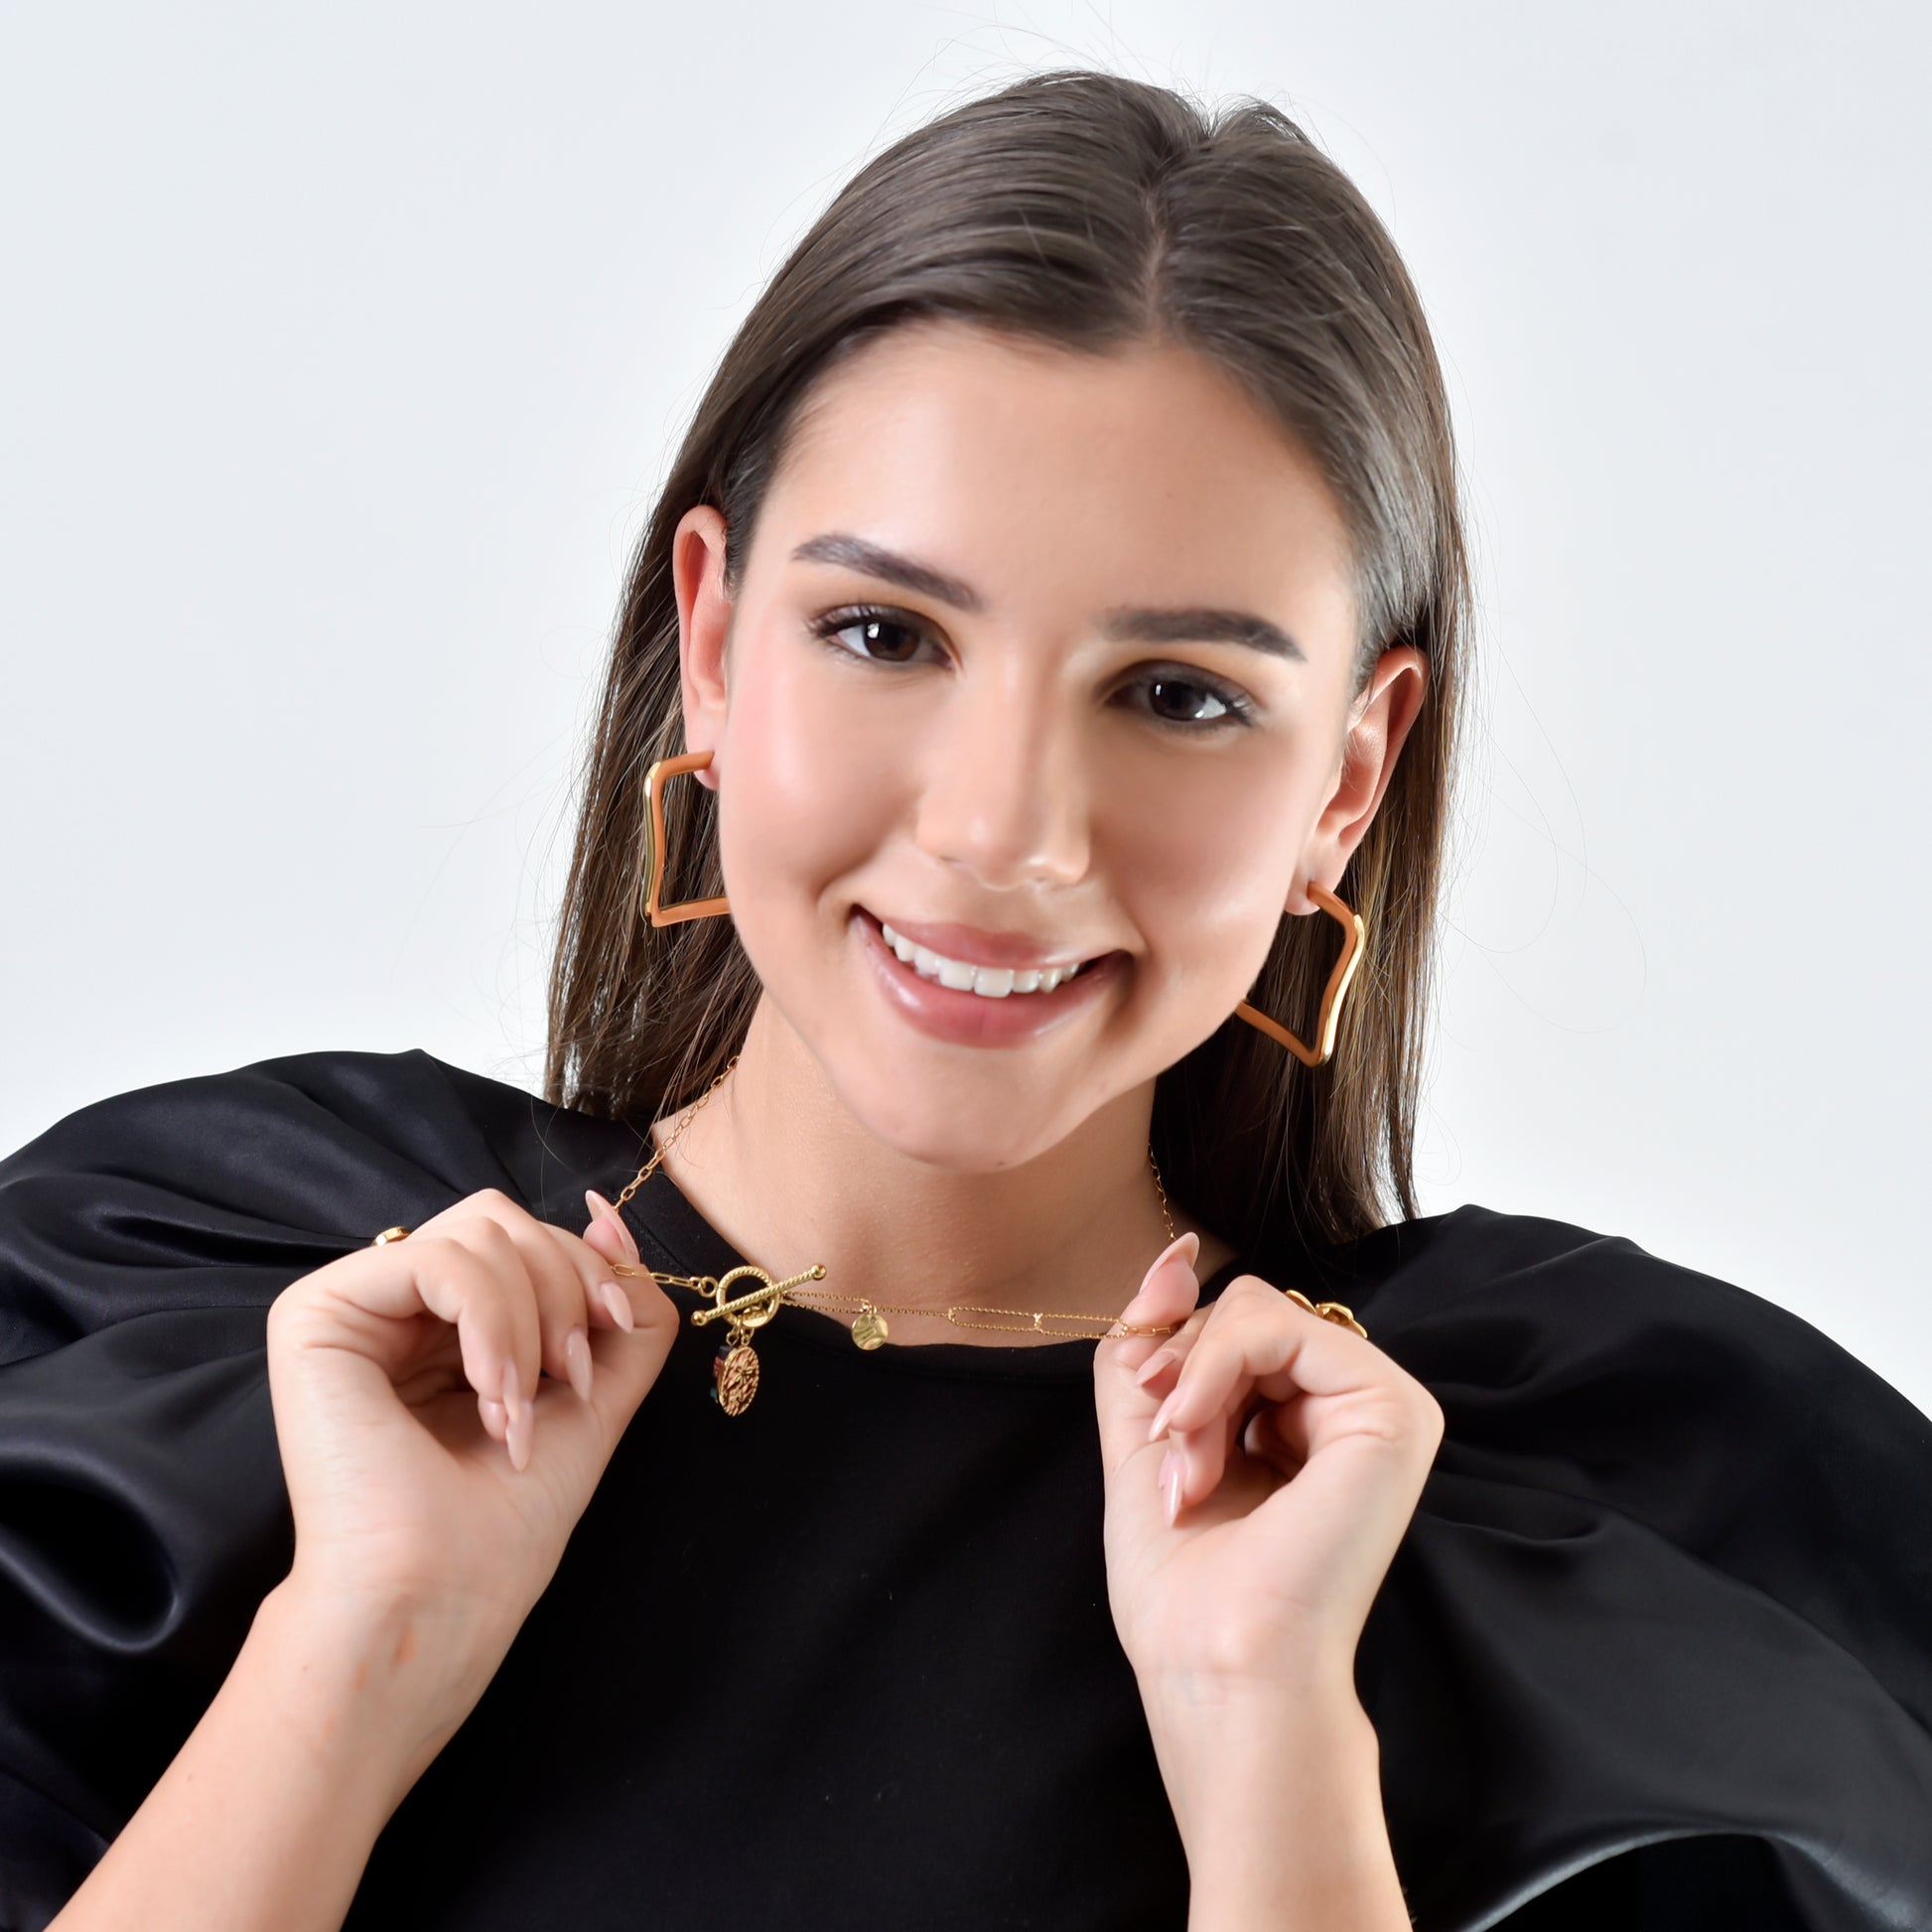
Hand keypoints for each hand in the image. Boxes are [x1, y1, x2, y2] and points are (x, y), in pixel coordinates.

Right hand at [264, 1185, 676, 1723]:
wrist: (439, 1596)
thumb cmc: (505, 1519)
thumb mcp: (595, 1392)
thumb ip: (619, 1306)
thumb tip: (609, 1216)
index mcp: (446, 1321)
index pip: (526, 1237)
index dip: (590, 1274)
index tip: (612, 1335)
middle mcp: (393, 1304)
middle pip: (505, 1220)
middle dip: (566, 1291)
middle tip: (565, 1382)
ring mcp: (351, 1302)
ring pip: (483, 1232)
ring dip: (531, 1323)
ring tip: (514, 1412)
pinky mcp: (317, 1312)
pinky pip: (443, 1259)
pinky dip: (494, 1322)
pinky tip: (488, 1396)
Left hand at [1095, 1235, 1443, 1696]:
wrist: (1218, 1663)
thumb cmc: (1185, 1583)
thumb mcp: (1147, 1434)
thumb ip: (1156, 1340)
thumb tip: (1178, 1248)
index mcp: (1309, 1414)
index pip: (1233, 1322)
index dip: (1172, 1356)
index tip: (1150, 1426)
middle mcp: (1354, 1403)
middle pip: (1242, 1306)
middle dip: (1178, 1376)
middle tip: (1173, 1466)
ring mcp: (1381, 1401)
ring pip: (1254, 1305)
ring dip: (1190, 1386)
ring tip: (1190, 1474)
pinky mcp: (1390, 1408)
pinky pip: (1274, 1325)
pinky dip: (1212, 1373)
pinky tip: (1204, 1449)